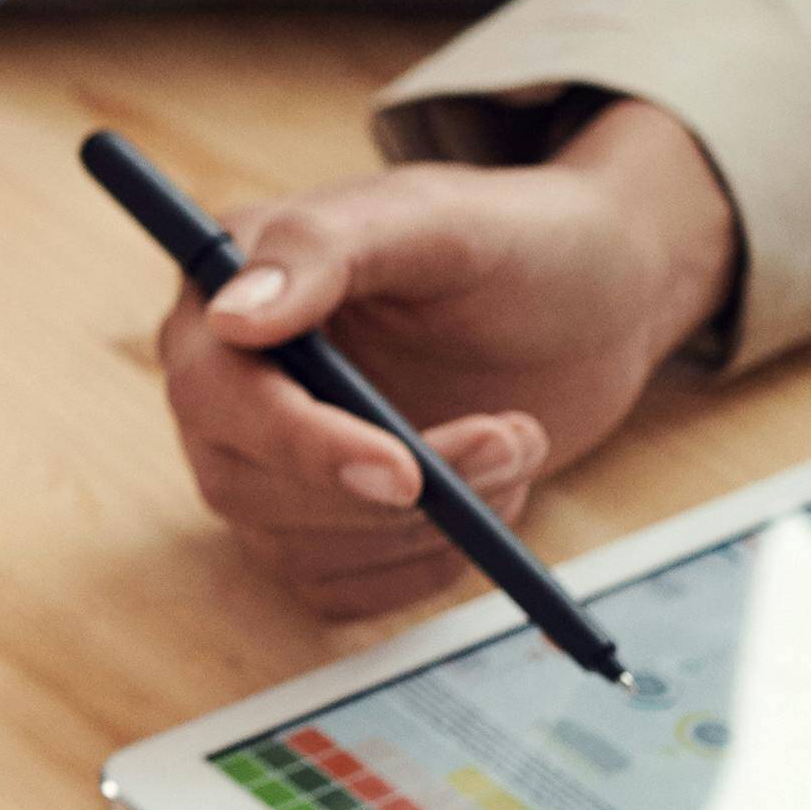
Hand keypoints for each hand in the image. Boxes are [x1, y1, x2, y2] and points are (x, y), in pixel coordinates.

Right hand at [159, 104, 741, 613]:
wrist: (595, 300)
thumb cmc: (514, 241)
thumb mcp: (434, 220)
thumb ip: (324, 251)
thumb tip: (228, 317)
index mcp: (225, 293)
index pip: (214, 393)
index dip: (300, 444)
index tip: (405, 472)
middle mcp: (230, 385)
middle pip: (243, 485)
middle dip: (383, 493)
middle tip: (511, 440)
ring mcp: (269, 463)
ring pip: (295, 547)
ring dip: (425, 526)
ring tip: (520, 445)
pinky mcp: (321, 524)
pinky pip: (338, 589)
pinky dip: (423, 567)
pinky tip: (489, 498)